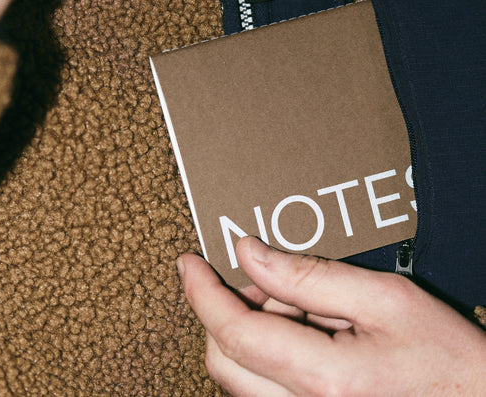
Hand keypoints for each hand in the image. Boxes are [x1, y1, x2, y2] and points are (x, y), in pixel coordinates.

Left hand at [179, 237, 485, 395]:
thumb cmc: (448, 360)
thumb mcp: (384, 298)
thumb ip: (308, 275)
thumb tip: (248, 251)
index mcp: (324, 379)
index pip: (234, 332)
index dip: (202, 292)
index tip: (188, 263)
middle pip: (224, 359)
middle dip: (227, 307)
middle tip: (261, 276)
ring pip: (239, 375)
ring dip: (251, 328)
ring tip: (304, 305)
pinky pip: (262, 387)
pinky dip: (266, 350)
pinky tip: (305, 330)